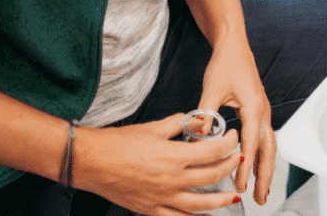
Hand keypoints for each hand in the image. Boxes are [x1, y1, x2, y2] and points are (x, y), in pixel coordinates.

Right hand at [72, 113, 242, 215]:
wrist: (89, 161)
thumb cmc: (115, 145)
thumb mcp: (152, 127)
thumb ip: (178, 123)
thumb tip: (195, 120)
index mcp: (173, 156)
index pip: (212, 151)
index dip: (228, 144)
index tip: (233, 139)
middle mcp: (170, 179)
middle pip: (211, 176)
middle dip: (229, 168)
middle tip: (236, 161)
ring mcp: (161, 197)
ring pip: (200, 204)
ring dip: (221, 201)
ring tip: (233, 197)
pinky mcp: (150, 208)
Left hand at [198, 43, 275, 205]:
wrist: (234, 47)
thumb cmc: (225, 63)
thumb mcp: (211, 88)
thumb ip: (206, 113)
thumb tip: (199, 135)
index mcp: (254, 108)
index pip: (251, 144)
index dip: (245, 167)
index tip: (240, 184)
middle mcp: (263, 112)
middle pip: (269, 151)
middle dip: (265, 177)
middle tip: (261, 198)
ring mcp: (264, 113)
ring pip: (269, 147)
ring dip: (266, 170)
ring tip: (262, 190)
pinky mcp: (259, 112)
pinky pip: (265, 140)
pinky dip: (262, 157)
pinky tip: (256, 168)